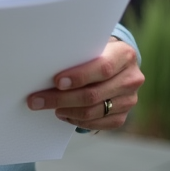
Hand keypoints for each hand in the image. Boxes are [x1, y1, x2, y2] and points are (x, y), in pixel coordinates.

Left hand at [25, 38, 142, 129]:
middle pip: (93, 94)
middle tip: (38, 100)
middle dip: (61, 98)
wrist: (117, 65)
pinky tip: (64, 114)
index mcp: (125, 55)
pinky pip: (97, 123)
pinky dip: (77, 121)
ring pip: (93, 111)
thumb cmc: (97, 53)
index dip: (79, 76)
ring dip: (67, 111)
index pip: (103, 68)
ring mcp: (129, 100)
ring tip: (50, 106)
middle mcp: (131, 79)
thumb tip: (45, 69)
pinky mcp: (123, 116)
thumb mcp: (93, 47)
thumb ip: (78, 55)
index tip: (56, 82)